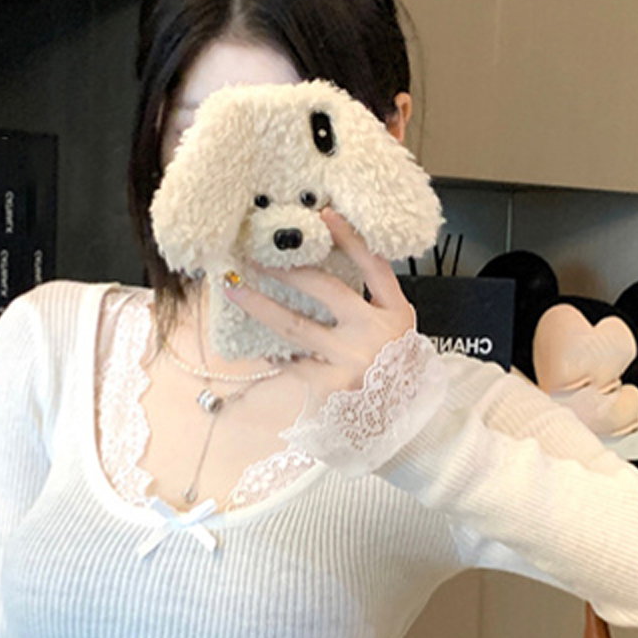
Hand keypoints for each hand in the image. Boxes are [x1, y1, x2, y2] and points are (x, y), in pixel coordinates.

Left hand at [222, 207, 416, 406]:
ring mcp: (351, 358)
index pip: (373, 266)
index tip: (324, 215)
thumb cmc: (395, 373)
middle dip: (287, 269)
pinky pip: (294, 362)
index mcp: (395, 314)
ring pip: (295, 325)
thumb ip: (371, 304)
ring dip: (260, 305)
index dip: (350, 238)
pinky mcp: (331, 384)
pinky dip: (278, 355)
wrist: (402, 421)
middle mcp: (374, 332)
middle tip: (257, 255)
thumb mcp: (396, 332)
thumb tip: (322, 272)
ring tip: (234, 289)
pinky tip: (264, 350)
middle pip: (325, 289)